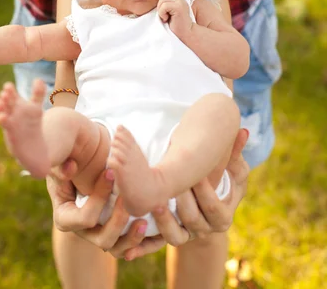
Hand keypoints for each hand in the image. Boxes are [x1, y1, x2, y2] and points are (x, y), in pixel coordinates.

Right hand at [47, 162, 148, 257]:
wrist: (80, 171)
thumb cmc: (69, 165)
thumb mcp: (61, 165)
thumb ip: (63, 167)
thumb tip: (71, 166)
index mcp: (66, 218)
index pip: (85, 218)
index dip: (99, 198)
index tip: (111, 172)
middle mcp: (83, 232)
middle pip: (103, 240)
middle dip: (118, 221)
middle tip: (129, 198)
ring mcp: (99, 235)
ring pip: (118, 249)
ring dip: (132, 238)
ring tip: (144, 222)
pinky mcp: (114, 235)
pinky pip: (130, 248)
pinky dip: (142, 242)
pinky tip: (152, 229)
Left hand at [122, 128, 248, 260]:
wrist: (205, 207)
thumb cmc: (220, 180)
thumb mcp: (233, 170)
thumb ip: (235, 153)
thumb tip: (243, 131)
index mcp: (222, 217)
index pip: (214, 207)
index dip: (205, 191)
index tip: (196, 173)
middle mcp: (204, 230)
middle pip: (192, 218)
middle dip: (182, 199)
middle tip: (171, 182)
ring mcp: (186, 236)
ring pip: (174, 235)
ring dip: (164, 220)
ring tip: (156, 203)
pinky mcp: (167, 238)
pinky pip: (155, 245)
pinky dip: (143, 245)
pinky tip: (133, 239)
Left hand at [157, 0, 191, 39]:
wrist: (186, 34)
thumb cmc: (176, 26)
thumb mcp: (170, 13)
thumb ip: (167, 6)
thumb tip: (154, 2)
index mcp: (179, 0)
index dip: (163, 5)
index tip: (166, 14)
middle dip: (160, 8)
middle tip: (165, 17)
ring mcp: (180, 2)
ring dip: (161, 11)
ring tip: (166, 18)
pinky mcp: (178, 7)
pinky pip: (164, 6)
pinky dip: (162, 13)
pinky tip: (167, 19)